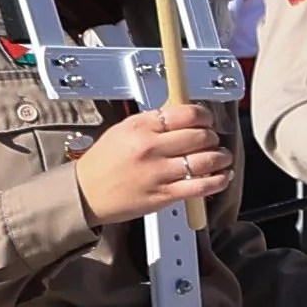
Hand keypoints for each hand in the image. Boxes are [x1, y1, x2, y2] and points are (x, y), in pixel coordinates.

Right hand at [73, 101, 236, 227]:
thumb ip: (154, 121)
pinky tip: (222, 177)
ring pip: (207, 160)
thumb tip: (183, 111)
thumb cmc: (103, 162)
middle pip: (201, 136)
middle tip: (212, 141)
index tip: (207, 120)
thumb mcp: (123, 130)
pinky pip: (202, 186)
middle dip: (213, 137)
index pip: (186, 114)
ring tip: (222, 158)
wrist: (84, 193)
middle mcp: (151, 148)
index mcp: (141, 128)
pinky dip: (219, 181)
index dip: (204, 116)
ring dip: (222, 158)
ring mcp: (159, 172)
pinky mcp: (164, 194)